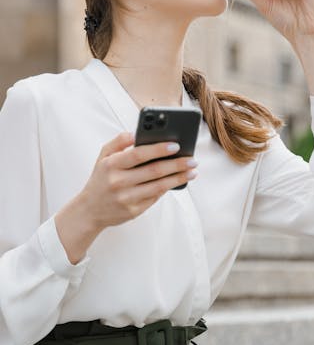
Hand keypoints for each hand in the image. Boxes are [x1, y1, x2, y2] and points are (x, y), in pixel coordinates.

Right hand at [79, 132, 197, 229]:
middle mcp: (118, 182)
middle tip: (192, 159)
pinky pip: (155, 197)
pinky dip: (169, 188)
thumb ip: (118, 141)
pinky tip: (179, 181)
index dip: (159, 149)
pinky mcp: (133, 211)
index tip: (176, 145)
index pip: (138, 154)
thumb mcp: (103, 156)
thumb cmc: (101, 178)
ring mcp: (126, 198)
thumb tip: (136, 133)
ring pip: (159, 186)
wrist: (89, 210)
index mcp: (111, 165)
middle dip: (177, 164)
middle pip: (154, 171)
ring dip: (179, 178)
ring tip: (192, 171)